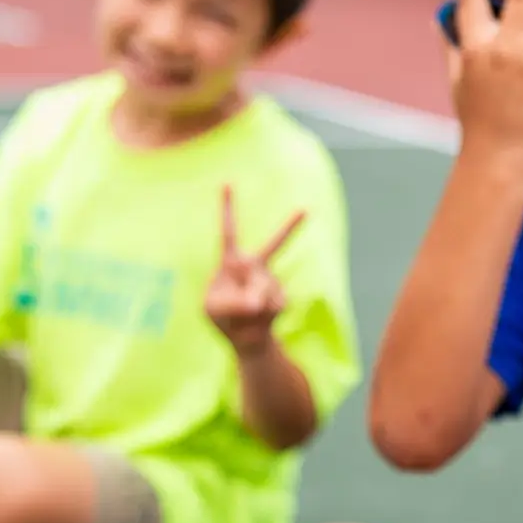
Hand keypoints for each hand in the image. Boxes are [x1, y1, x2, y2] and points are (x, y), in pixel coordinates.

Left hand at [206, 185, 303, 356]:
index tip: (227, 183)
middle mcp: (253, 266)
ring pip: (263, 287)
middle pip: (273, 245)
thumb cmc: (223, 318)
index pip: (228, 232)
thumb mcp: (216, 310)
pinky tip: (260, 318)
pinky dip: (263, 315)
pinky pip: (272, 303)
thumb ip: (233, 303)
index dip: (227, 208)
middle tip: (305, 210)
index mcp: (231, 262)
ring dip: (252, 305)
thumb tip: (257, 301)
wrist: (246, 339)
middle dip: (291, 227)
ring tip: (247, 314)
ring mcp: (269, 280)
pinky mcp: (280, 297)